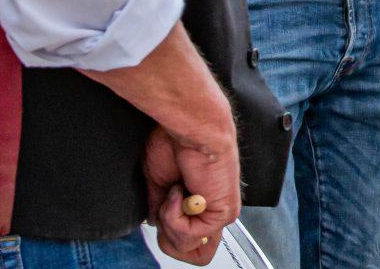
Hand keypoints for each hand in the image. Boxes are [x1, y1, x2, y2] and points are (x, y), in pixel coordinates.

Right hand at [142, 119, 239, 264]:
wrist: (189, 124)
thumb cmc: (175, 140)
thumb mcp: (159, 180)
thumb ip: (160, 207)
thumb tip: (155, 223)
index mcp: (201, 204)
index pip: (191, 244)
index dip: (171, 235)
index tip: (164, 209)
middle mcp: (213, 211)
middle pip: (193, 254)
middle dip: (169, 236)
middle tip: (167, 205)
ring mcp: (220, 214)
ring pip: (190, 250)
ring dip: (170, 225)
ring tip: (173, 195)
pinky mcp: (224, 212)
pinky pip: (192, 236)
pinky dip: (174, 215)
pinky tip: (177, 190)